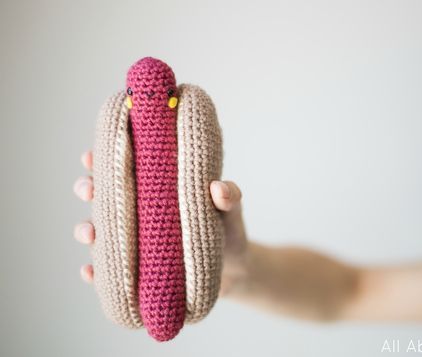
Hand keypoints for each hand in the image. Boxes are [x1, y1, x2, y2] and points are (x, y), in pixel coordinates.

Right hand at [73, 150, 247, 294]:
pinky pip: (108, 271)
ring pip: (98, 231)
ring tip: (91, 234)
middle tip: (89, 191)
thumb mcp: (230, 210)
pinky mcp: (135, 270)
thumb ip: (229, 196)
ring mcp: (134, 240)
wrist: (232, 269)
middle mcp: (139, 211)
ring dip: (85, 230)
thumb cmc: (226, 229)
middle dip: (87, 188)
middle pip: (102, 195)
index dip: (102, 159)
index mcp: (157, 188)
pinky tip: (90, 272)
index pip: (125, 166)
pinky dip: (94, 272)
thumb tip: (218, 188)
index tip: (90, 156)